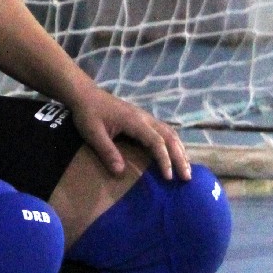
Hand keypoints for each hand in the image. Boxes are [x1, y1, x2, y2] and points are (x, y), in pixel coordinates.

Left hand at [66, 82, 192, 181]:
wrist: (85, 94)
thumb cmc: (88, 114)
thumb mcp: (93, 133)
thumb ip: (107, 151)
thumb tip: (120, 172)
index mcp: (135, 121)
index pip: (156, 141)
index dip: (164, 159)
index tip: (168, 177)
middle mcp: (145, 118)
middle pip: (170, 136)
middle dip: (180, 157)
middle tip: (187, 177)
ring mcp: (145, 117)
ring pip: (170, 132)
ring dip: (180, 150)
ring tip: (186, 168)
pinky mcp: (142, 119)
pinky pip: (164, 131)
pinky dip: (173, 143)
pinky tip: (175, 154)